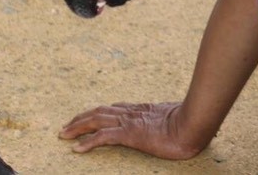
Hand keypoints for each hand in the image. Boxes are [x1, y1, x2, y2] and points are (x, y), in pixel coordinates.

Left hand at [58, 101, 207, 159]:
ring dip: (78, 127)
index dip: (97, 113)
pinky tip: (76, 149)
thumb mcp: (177, 119)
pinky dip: (88, 142)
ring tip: (64, 134)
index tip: (85, 118)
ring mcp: (130, 122)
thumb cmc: (191, 123)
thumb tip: (176, 121)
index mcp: (142, 110)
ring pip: (96, 121)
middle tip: (66, 127)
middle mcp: (132, 113)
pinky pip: (103, 137)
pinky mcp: (129, 134)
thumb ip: (169, 119)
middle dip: (80, 119)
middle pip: (99, 112)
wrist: (193, 124)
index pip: (114, 109)